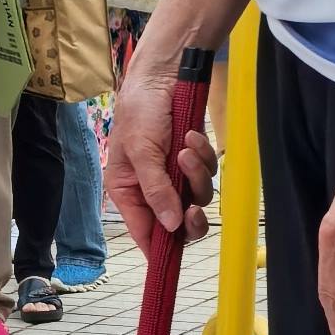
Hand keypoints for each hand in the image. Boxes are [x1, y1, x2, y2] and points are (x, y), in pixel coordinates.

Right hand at [104, 43, 216, 247]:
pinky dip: (203, 157)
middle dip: (188, 214)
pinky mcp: (192, 161)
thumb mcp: (142, 152)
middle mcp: (150, 188)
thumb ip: (155, 190)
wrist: (164, 75)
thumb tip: (170, 226)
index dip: (159, 247)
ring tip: (187, 148)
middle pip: (176, 222)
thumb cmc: (140, 110)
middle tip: (194, 210)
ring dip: (196, 174)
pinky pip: (207, 173)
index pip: (143, 231)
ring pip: (196, 197)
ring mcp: (174, 175)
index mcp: (127, 190)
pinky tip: (193, 137)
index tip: (173, 259)